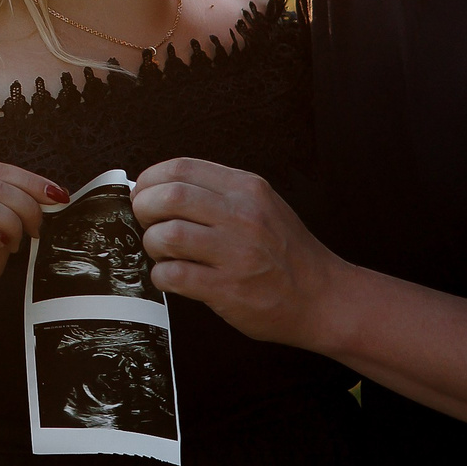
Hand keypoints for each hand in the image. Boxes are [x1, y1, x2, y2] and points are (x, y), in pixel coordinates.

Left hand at [131, 158, 348, 349]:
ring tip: (161, 251)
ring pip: (167, 235)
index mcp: (247, 189)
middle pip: (168, 197)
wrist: (324, 297)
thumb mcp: (263, 205)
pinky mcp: (228, 288)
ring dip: (152, 244)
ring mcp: (236, 252)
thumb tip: (164, 188)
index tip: (143, 192)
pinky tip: (171, 276)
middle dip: (143, 209)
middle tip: (145, 222)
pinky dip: (161, 275)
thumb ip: (220, 194)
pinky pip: (174, 275)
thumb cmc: (289, 254)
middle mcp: (242, 215)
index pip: (181, 168)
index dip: (150, 179)